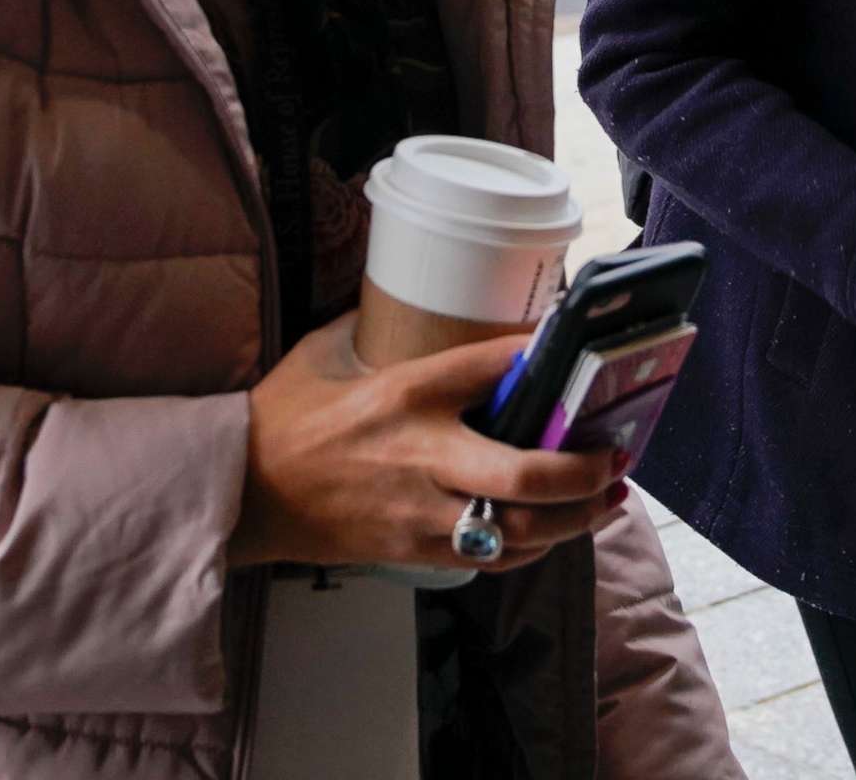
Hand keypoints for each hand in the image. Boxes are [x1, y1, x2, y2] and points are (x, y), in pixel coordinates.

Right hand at [228, 314, 623, 574]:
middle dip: (583, 471)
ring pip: (517, 530)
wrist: (239, 492)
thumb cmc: (286, 416)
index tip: (582, 346)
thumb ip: (381, 324)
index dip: (546, 356)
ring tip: (609, 498)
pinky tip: (557, 531)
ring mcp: (417, 511)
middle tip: (616, 455)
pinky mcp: (410, 550)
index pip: (493, 366)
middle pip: (522, 473)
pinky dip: (532, 549)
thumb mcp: (330, 350)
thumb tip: (430, 296)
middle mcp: (420, 453)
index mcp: (404, 392)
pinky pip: (489, 559)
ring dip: (575, 519)